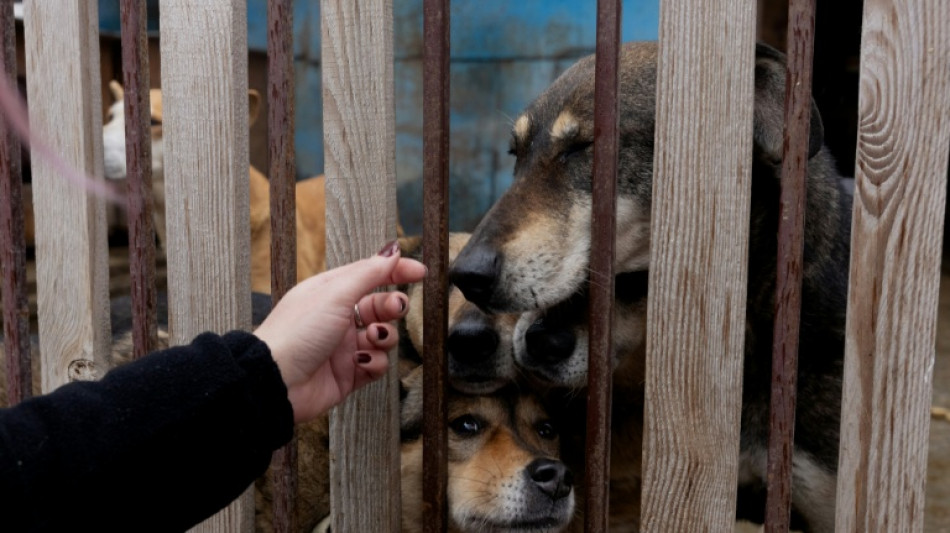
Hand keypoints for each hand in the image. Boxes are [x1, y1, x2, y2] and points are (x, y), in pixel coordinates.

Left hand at [253, 240, 425, 421]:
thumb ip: (368, 272)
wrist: (276, 381)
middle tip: (395, 309)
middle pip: (380, 306)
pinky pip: (377, 364)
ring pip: (383, 337)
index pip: (371, 274)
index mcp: (331, 292)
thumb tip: (393, 250)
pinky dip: (375, 362)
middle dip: (393, 306)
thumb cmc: (298, 331)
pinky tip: (361, 362)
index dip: (396, 271)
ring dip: (385, 336)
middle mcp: (338, 317)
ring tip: (373, 338)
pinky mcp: (348, 374)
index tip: (420, 272)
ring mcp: (344, 347)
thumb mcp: (335, 293)